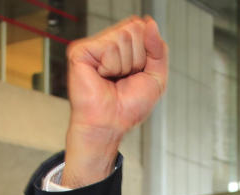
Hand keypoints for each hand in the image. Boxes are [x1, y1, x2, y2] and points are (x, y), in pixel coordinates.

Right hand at [63, 16, 167, 187]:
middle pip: (135, 28)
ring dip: (124, 65)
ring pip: (123, 37)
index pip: (143, 27)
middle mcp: (108, 43)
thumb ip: (158, 49)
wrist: (110, 125)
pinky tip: (101, 77)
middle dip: (137, 58)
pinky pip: (109, 47)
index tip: (138, 72)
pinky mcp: (80, 51)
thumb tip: (150, 23)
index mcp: (124, 47)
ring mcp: (93, 46)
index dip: (148, 51)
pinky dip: (111, 67)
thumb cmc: (128, 107)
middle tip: (124, 77)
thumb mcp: (156, 77)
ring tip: (112, 79)